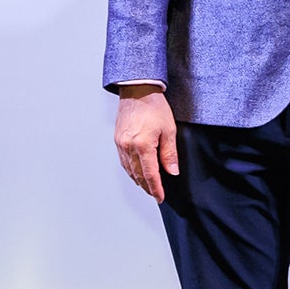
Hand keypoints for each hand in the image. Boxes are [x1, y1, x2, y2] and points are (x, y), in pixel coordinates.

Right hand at [114, 84, 177, 201]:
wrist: (137, 91)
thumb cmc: (154, 107)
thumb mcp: (169, 130)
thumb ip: (170, 153)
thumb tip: (172, 172)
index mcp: (143, 145)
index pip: (150, 174)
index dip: (156, 188)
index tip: (160, 197)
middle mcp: (128, 147)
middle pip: (138, 174)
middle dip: (147, 187)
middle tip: (155, 194)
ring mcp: (121, 144)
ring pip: (129, 169)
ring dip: (138, 180)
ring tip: (147, 186)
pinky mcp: (117, 140)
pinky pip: (123, 161)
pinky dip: (130, 170)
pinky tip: (136, 172)